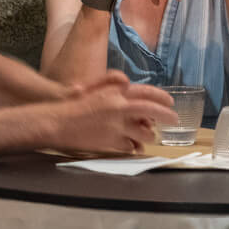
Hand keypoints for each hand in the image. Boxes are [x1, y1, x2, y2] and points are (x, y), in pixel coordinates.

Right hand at [50, 78, 175, 153]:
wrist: (55, 122)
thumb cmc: (71, 104)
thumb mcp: (91, 86)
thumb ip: (110, 82)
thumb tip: (126, 81)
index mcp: (116, 93)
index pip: (147, 94)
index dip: (162, 99)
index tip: (170, 104)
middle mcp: (119, 108)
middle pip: (153, 112)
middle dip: (167, 117)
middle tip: (173, 121)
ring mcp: (116, 126)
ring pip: (144, 133)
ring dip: (149, 135)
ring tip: (149, 137)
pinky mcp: (111, 142)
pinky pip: (130, 146)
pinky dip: (133, 147)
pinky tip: (133, 147)